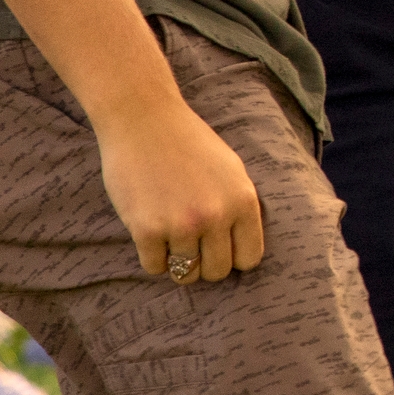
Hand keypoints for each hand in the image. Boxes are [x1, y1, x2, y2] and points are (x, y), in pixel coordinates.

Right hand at [96, 95, 266, 286]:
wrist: (144, 119)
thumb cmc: (189, 143)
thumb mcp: (232, 171)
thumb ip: (239, 208)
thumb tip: (242, 250)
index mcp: (244, 201)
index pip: (249, 259)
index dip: (233, 258)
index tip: (219, 248)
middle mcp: (217, 216)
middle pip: (217, 272)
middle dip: (204, 264)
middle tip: (191, 246)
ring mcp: (182, 225)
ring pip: (185, 274)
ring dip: (177, 262)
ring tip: (170, 238)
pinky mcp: (147, 230)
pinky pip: (155, 267)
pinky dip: (152, 257)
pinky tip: (150, 234)